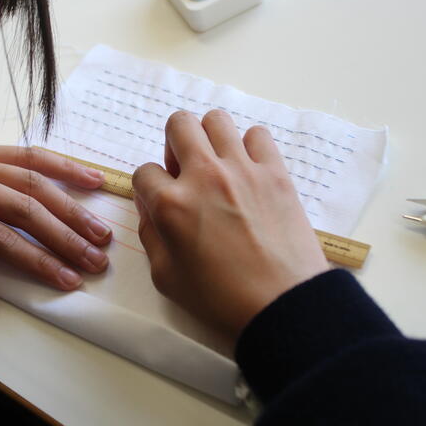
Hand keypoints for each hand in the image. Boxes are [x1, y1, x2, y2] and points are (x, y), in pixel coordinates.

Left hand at [0, 141, 112, 299]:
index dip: (36, 261)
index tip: (67, 280)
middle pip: (25, 210)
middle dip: (65, 239)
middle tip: (96, 262)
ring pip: (34, 181)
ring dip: (72, 208)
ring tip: (100, 233)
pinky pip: (28, 153)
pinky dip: (62, 165)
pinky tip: (93, 179)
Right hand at [133, 110, 328, 344]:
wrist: (281, 305)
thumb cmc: (221, 299)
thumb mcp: (165, 277)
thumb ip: (150, 234)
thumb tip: (149, 206)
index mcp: (171, 204)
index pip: (144, 171)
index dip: (149, 188)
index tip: (162, 202)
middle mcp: (203, 176)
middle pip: (178, 124)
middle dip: (174, 145)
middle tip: (185, 172)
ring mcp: (242, 170)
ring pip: (216, 120)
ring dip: (209, 139)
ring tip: (218, 166)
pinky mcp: (275, 173)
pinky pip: (258, 135)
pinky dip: (249, 147)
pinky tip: (249, 173)